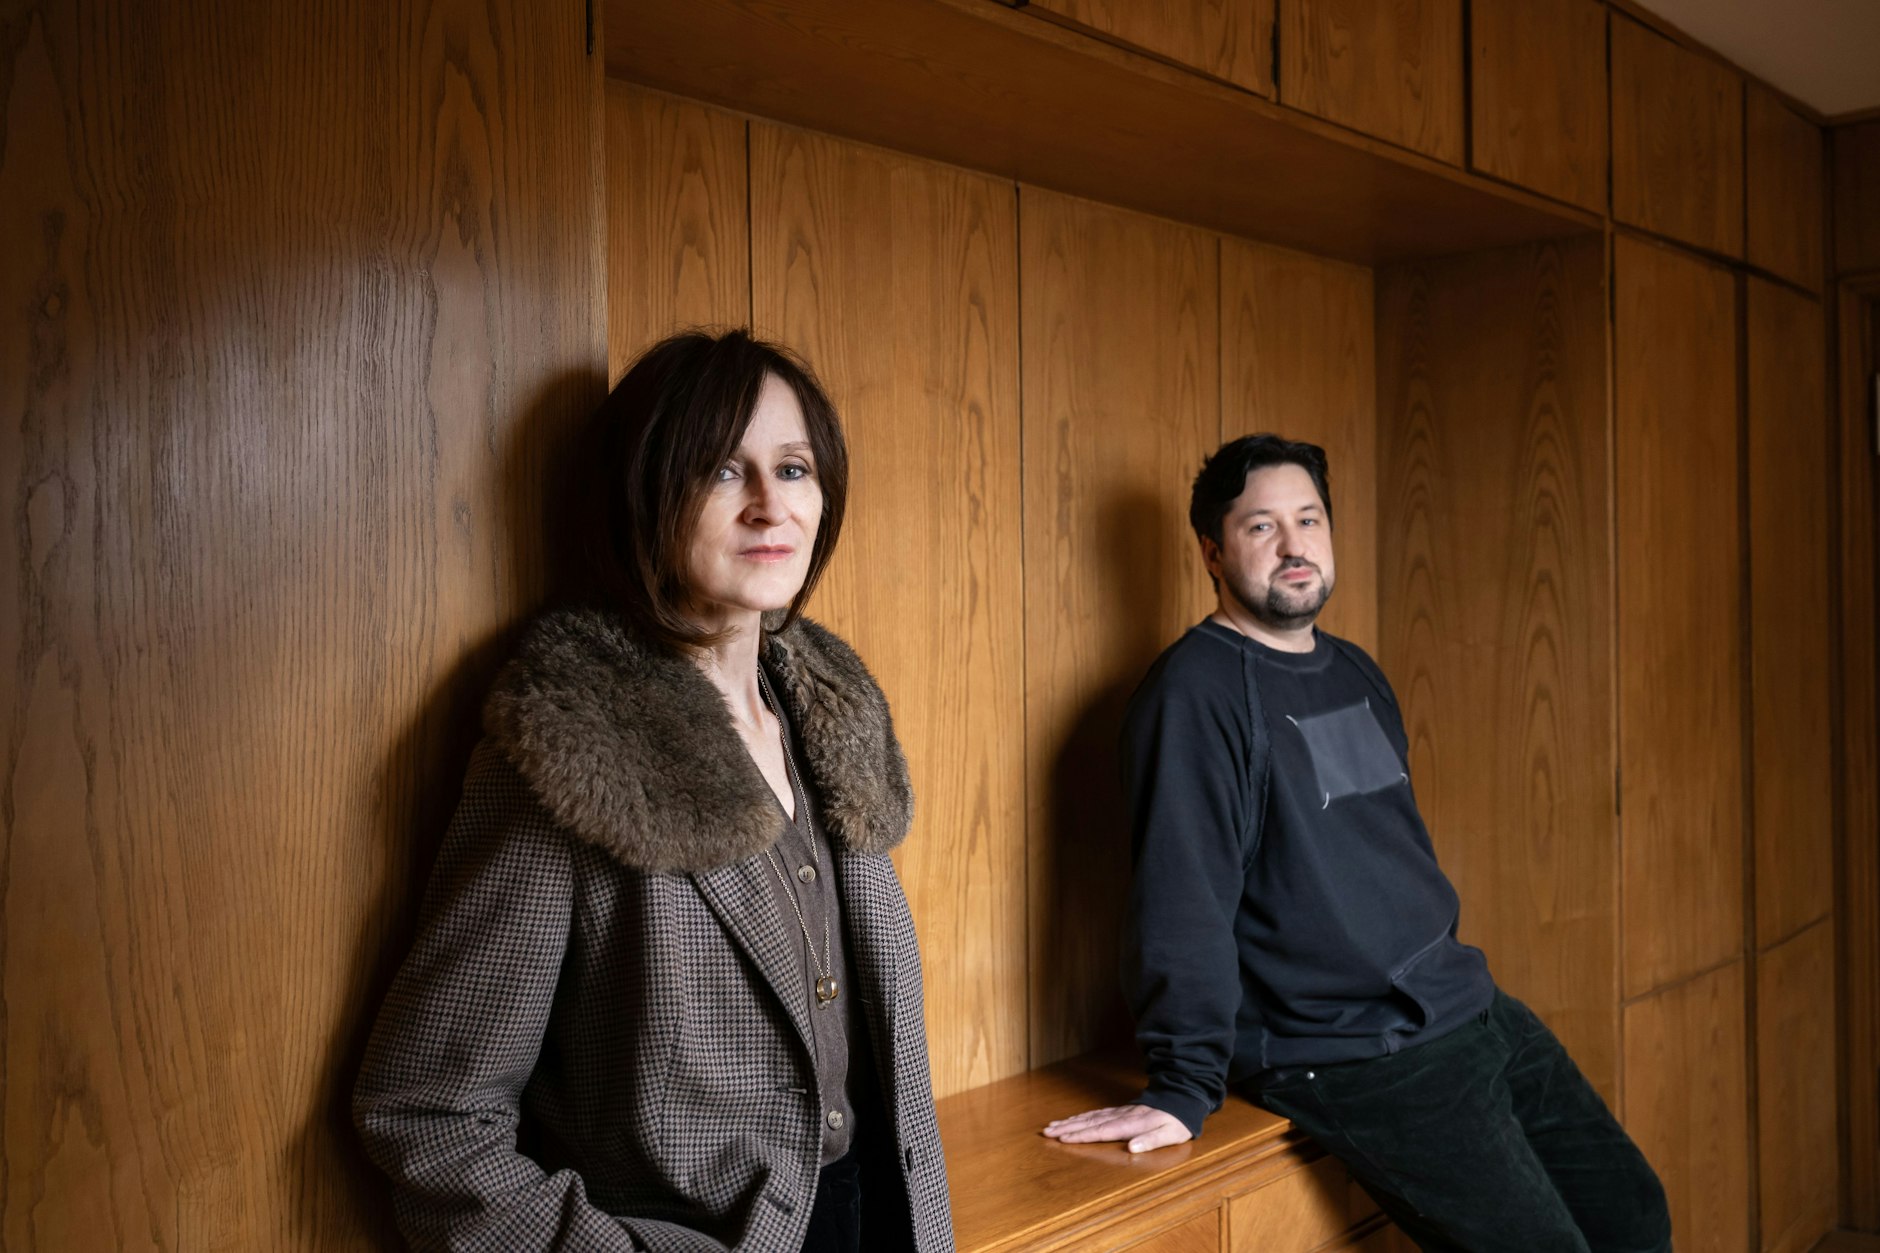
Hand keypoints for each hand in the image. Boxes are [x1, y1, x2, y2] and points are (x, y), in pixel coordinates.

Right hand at [1041, 1103, 1192, 1152]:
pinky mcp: (1120, 1111)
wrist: (1180, 1099)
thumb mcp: (1170, 1134)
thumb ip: (1151, 1141)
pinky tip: (1073, 1119)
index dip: (1081, 1135)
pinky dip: (1081, 1117)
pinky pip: (1096, 1114)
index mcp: (1130, 1125)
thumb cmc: (1176, 1122)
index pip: (1100, 1131)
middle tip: (1046, 1132)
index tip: (1062, 1138)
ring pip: (1089, 1117)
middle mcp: (1120, 1117)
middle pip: (1089, 1123)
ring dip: (1070, 1122)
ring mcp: (1119, 1112)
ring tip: (1052, 1126)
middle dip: (1067, 1128)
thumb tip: (1131, 1148)